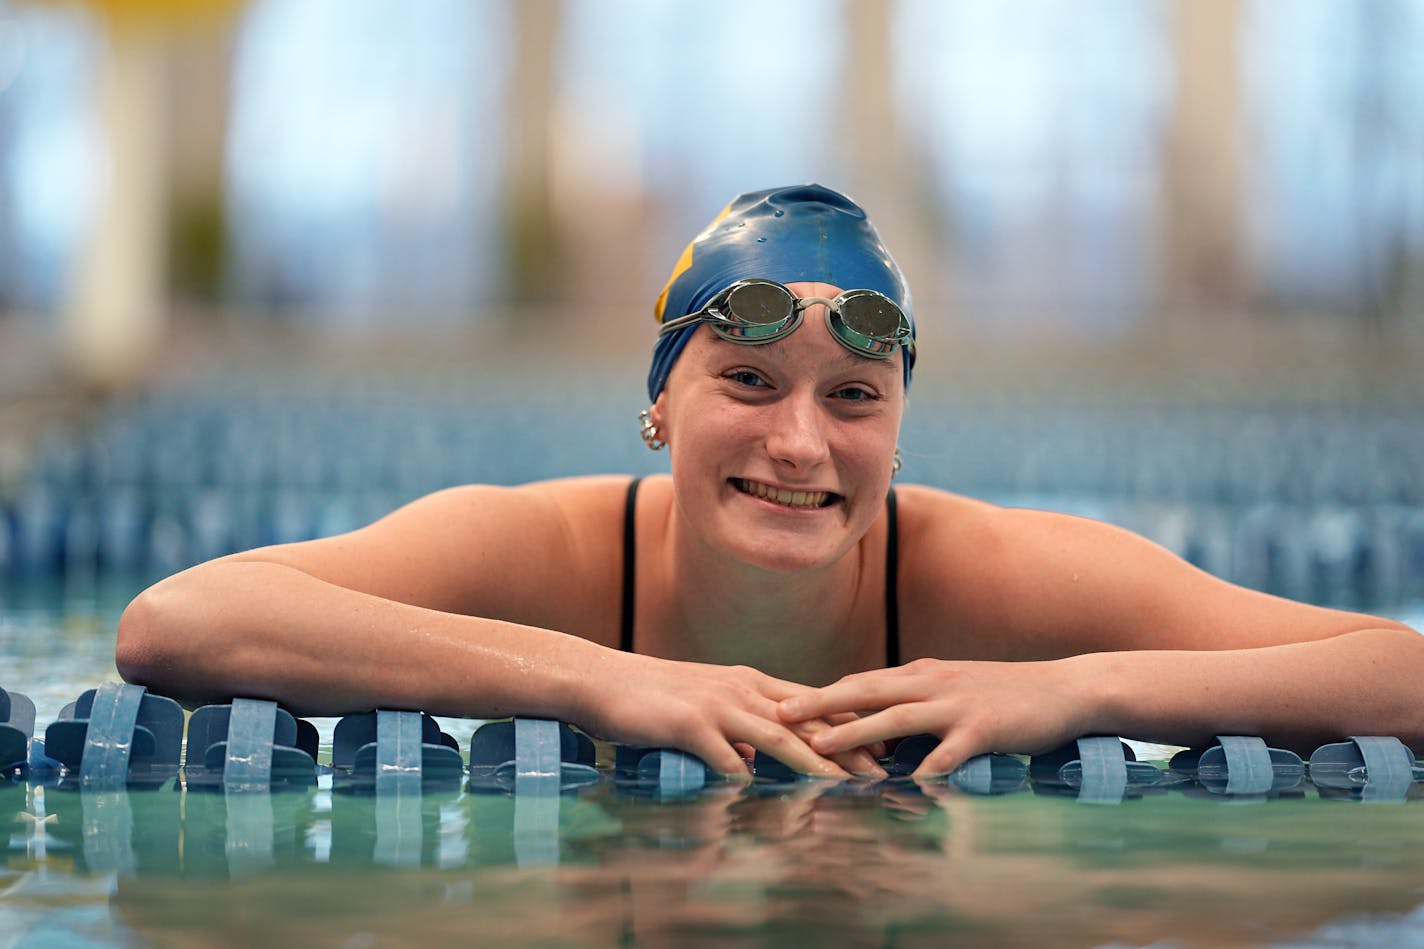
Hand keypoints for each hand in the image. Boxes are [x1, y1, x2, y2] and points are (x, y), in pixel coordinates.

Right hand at [576, 652, 885, 778]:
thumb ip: (734, 726)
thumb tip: (752, 758)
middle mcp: (741, 689)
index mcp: (749, 683)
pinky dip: (749, 777)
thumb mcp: (704, 703)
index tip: (880, 746)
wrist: (600, 678)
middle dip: (846, 748)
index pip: (811, 705)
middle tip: (880, 772)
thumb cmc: (649, 696)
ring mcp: (717, 705)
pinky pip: (726, 756)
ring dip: (813, 764)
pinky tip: (767, 798)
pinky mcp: (690, 724)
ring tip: (842, 787)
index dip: (847, 726)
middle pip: (805, 721)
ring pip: (778, 737)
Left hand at [776, 658, 1090, 776]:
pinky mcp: (985, 728)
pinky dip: (927, 766)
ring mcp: (957, 704)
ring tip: (821, 747)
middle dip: (820, 704)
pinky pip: (950, 751)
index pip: (862, 682)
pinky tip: (904, 784)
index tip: (781, 702)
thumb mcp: (953, 689)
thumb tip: (876, 724)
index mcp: (922, 674)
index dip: (822, 694)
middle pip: (865, 691)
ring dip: (855, 732)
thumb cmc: (1007, 694)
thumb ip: (916, 702)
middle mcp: (933, 683)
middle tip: (779, 715)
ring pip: (896, 717)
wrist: (1067, 688)